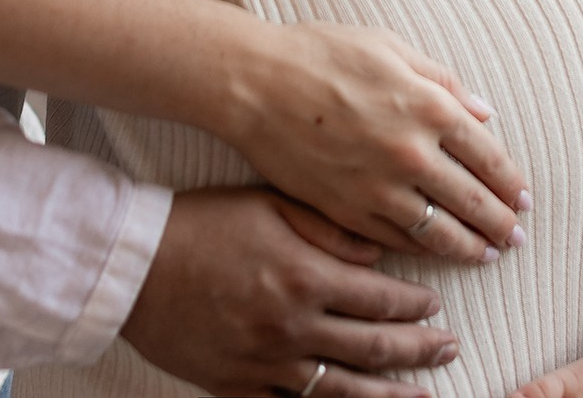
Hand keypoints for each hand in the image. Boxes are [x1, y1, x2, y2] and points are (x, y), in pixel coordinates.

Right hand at [122, 188, 455, 397]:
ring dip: (389, 394)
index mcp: (307, 278)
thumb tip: (379, 253)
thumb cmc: (203, 224)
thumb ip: (331, 229)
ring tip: (422, 395)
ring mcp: (267, 363)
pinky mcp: (238, 386)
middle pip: (374, 348)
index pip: (382, 299)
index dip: (416, 305)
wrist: (134, 266)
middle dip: (418, 349)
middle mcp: (294, 327)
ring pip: (343, 389)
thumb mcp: (272, 205)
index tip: (435, 306)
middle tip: (448, 347)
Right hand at [224, 21, 529, 262]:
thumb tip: (483, 112)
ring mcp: (378, 188)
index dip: (511, 183)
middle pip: (471, 201)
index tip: (524, 200)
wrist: (256, 84)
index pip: (489, 157)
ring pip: (438, 231)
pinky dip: (419, 250)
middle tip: (516, 240)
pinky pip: (394, 240)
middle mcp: (412, 154)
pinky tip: (432, 253)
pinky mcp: (344, 211)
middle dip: (500, 225)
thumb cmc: (323, 54)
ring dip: (467, 247)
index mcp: (430, 107)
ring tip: (484, 256)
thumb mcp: (391, 49)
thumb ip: (443, 82)